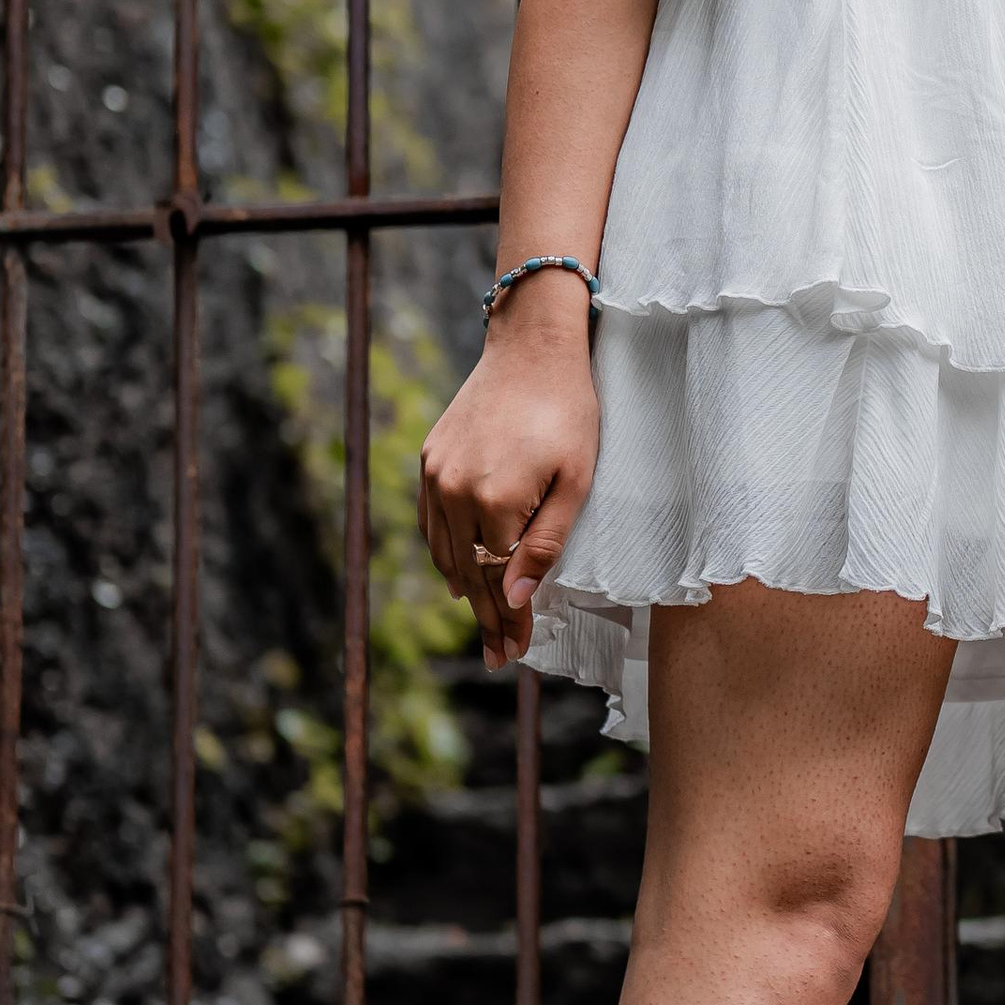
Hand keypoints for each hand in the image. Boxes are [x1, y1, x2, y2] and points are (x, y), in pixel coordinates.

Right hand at [418, 299, 599, 669]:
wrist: (532, 348)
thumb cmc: (568, 411)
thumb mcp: (575, 481)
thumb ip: (545, 543)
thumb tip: (515, 598)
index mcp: (495, 501)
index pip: (499, 582)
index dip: (508, 621)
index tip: (515, 653)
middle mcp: (454, 492)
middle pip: (469, 574)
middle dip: (486, 618)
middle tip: (497, 656)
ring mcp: (435, 475)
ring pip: (445, 552)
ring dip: (464, 591)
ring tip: (483, 624)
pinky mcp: (429, 458)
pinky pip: (432, 522)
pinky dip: (445, 554)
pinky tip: (460, 574)